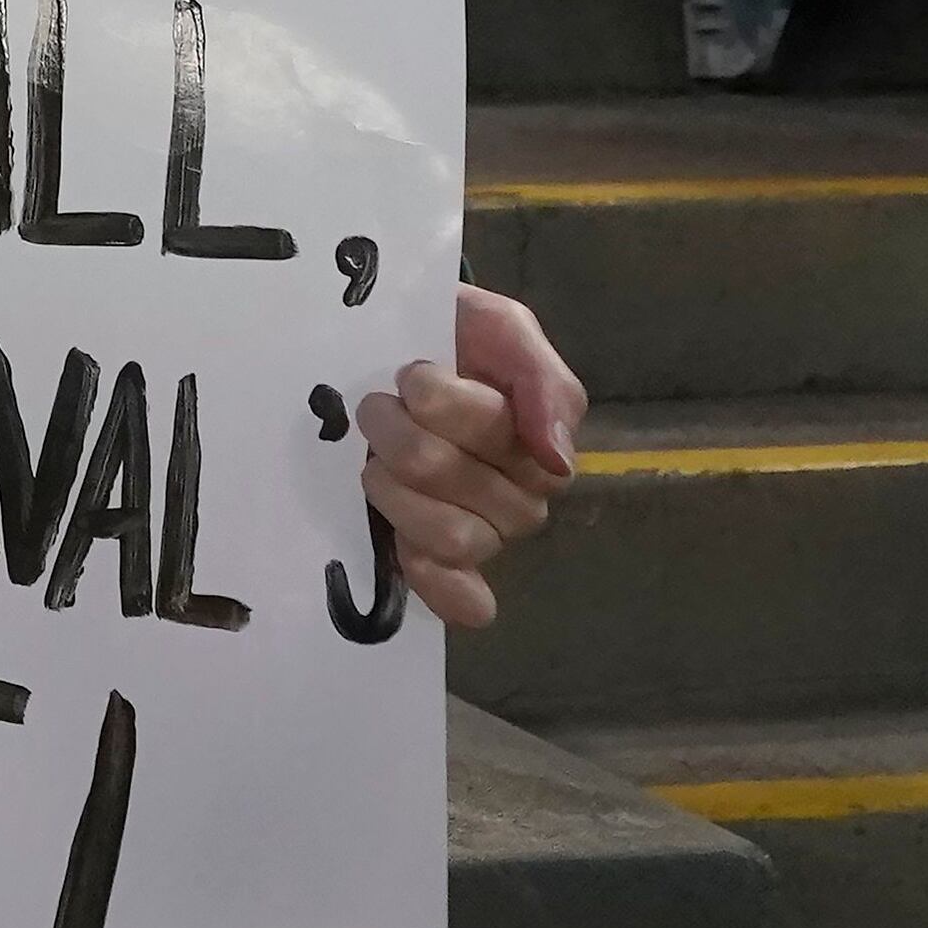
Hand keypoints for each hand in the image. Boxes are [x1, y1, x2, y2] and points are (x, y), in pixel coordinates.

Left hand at [362, 285, 584, 630]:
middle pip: (469, 487)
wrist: (399, 344)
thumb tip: (556, 457)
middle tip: (380, 404)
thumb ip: (543, 384)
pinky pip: (457, 596)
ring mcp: (478, 531)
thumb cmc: (463, 340)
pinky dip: (433, 581)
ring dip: (395, 487)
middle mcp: (517, 501)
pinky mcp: (433, 555)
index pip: (514, 451)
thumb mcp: (507, 331)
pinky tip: (404, 551)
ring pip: (452, 538)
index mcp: (541, 452)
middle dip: (406, 439)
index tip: (417, 376)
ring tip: (371, 449)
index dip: (455, 411)